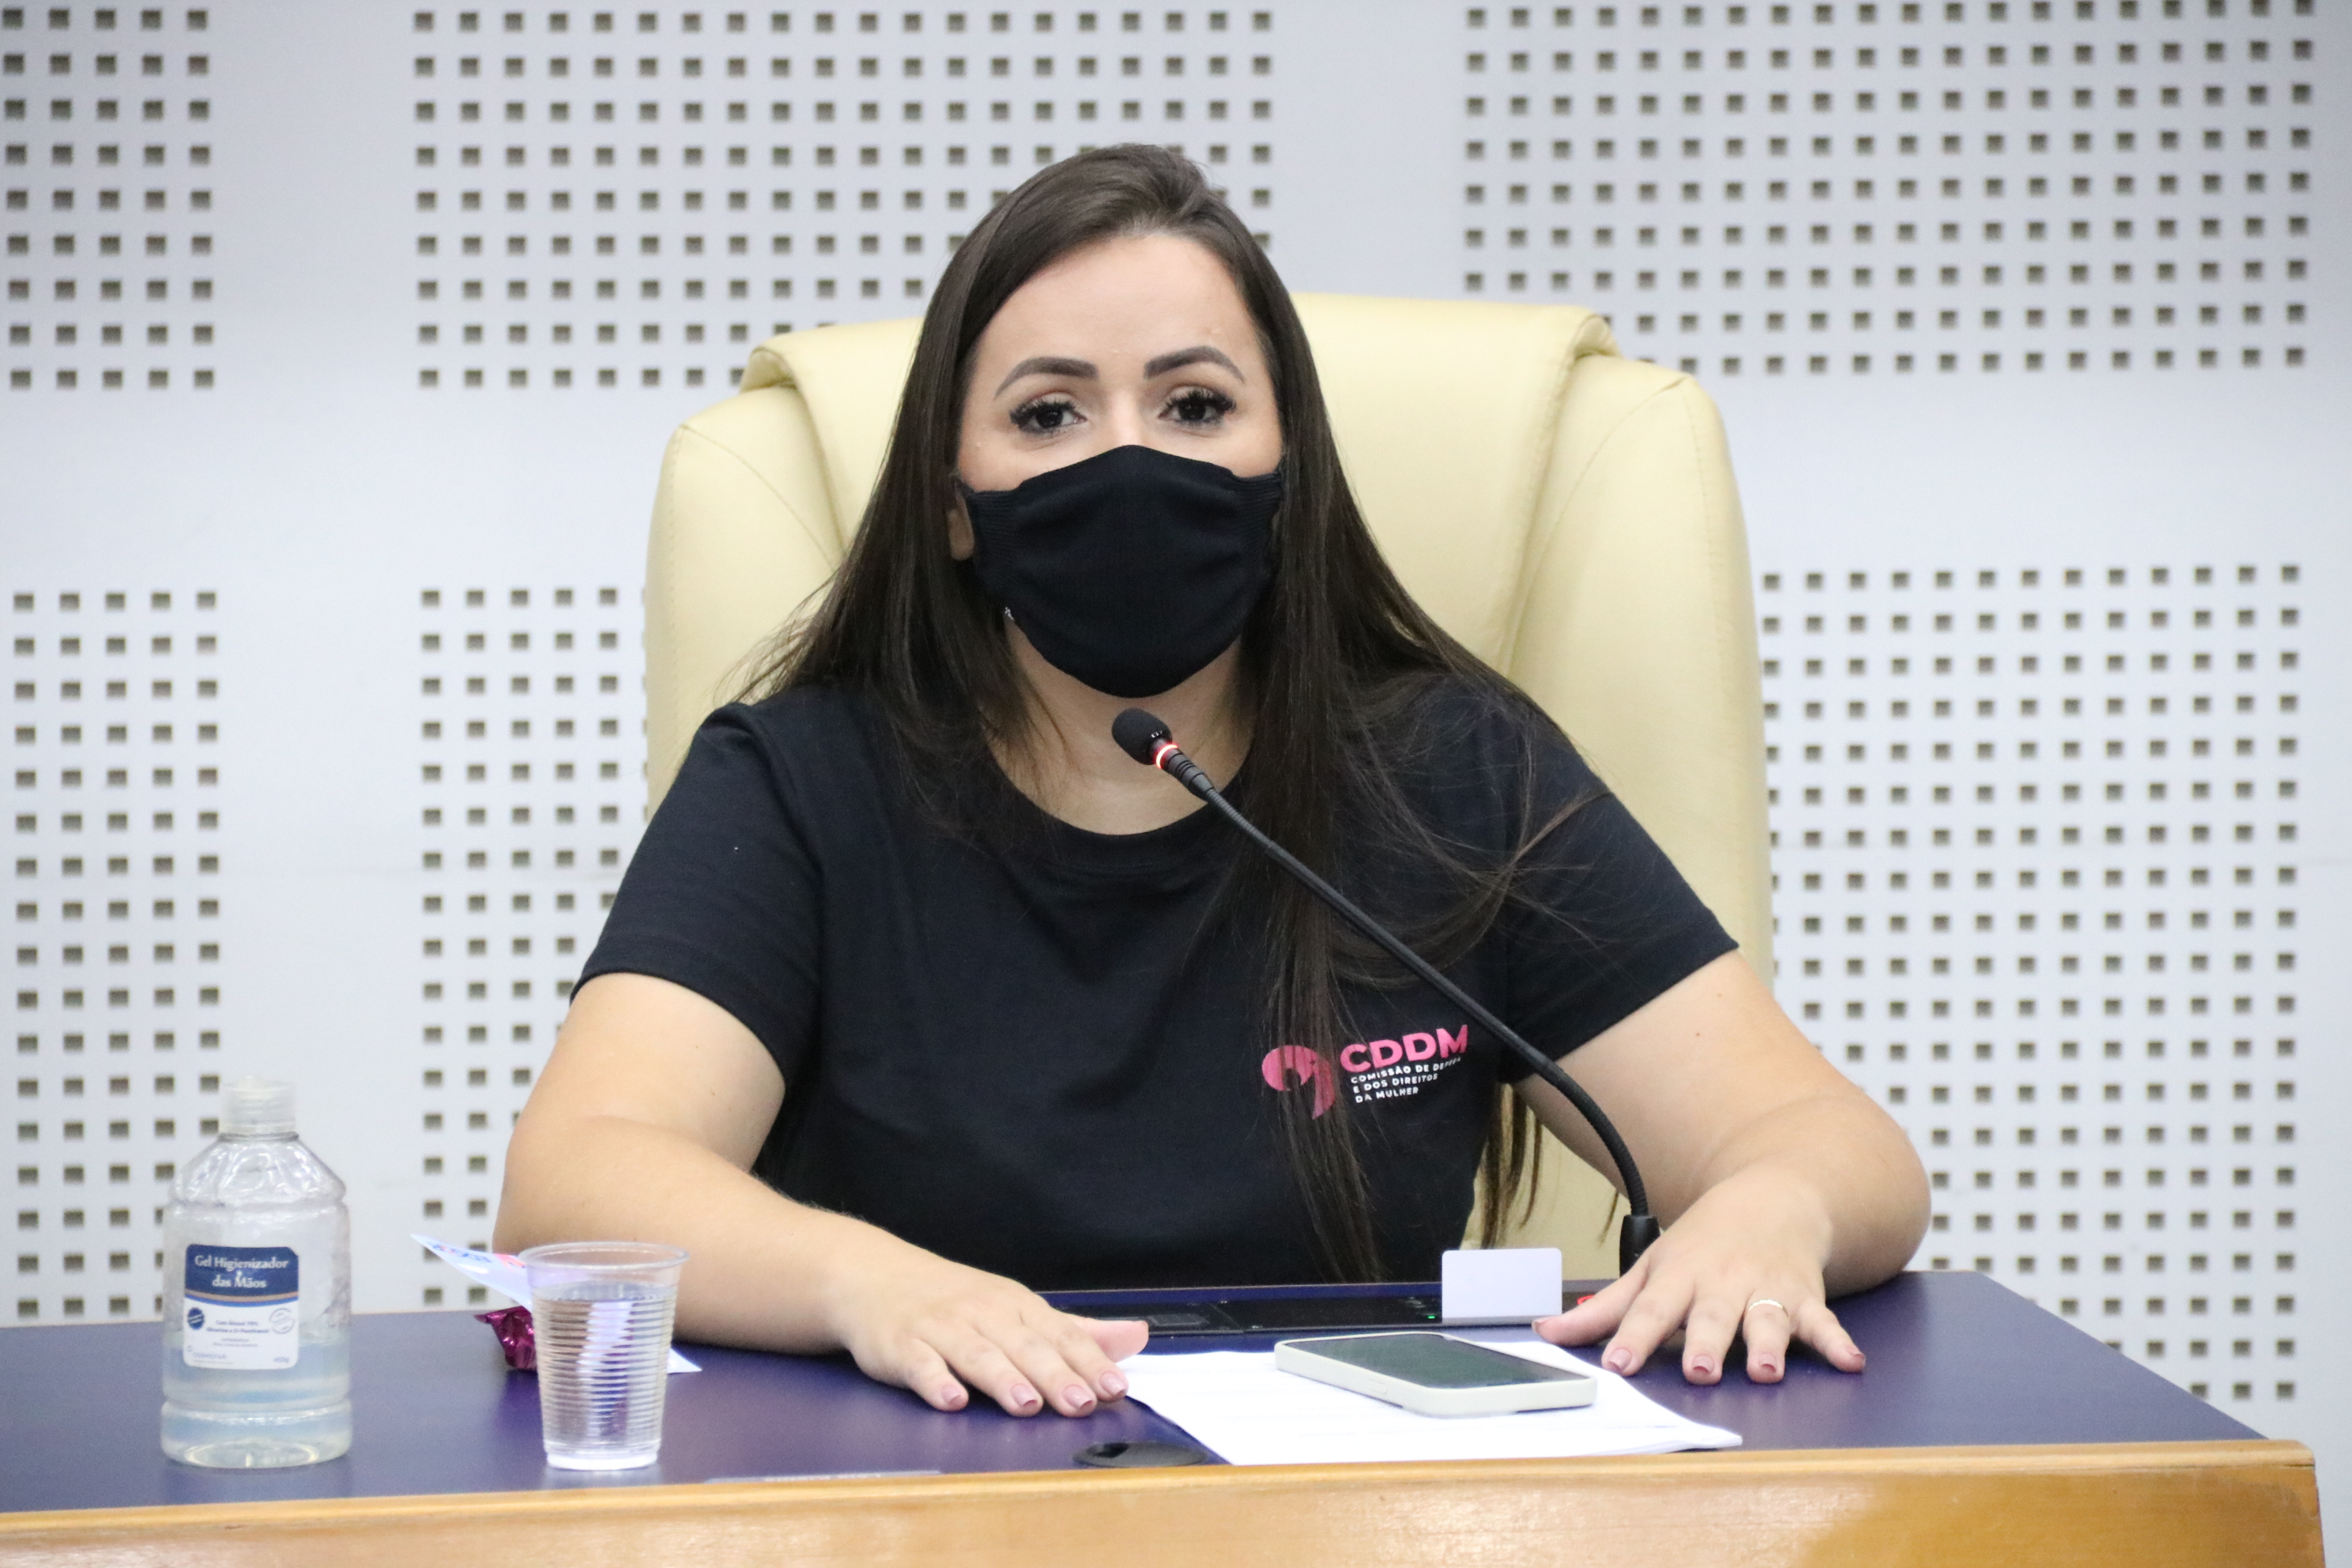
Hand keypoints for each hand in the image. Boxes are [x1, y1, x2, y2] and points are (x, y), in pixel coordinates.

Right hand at [825, 1242, 1147, 1416]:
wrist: (874, 1276)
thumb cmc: (955, 1301)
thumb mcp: (1019, 1310)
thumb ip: (1077, 1332)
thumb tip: (1137, 1338)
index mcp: (1017, 1307)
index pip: (1061, 1335)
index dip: (1089, 1362)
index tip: (1115, 1388)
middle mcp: (983, 1314)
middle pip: (1024, 1346)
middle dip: (1055, 1375)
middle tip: (1081, 1403)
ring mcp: (941, 1328)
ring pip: (977, 1354)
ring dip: (1002, 1379)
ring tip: (1026, 1404)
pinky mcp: (901, 1346)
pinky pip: (920, 1364)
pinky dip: (935, 1380)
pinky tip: (950, 1400)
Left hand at [1530, 1165, 1865, 1384]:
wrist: (1773, 1197)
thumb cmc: (1704, 1243)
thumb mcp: (1652, 1268)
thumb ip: (1605, 1309)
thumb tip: (1548, 1332)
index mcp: (1679, 1277)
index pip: (1651, 1309)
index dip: (1631, 1337)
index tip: (1616, 1365)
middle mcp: (1722, 1284)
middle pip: (1711, 1317)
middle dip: (1705, 1344)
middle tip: (1699, 1371)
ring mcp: (1766, 1291)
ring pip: (1766, 1321)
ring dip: (1769, 1345)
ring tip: (1768, 1371)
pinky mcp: (1805, 1297)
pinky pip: (1823, 1322)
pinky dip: (1838, 1341)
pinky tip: (1851, 1362)